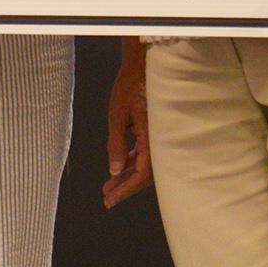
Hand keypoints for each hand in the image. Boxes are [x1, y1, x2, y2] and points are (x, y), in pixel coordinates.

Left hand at [103, 38, 152, 207]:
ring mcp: (158, 137)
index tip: (110, 200)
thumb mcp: (118, 114)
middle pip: (145, 175)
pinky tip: (119, 168)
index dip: (125, 190)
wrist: (143, 66)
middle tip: (107, 199)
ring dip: (127, 177)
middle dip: (125, 188)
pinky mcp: (154, 131)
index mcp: (153, 139)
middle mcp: (160, 141)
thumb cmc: (131, 86)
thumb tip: (114, 171)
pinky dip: (131, 162)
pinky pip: (145, 154)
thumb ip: (116, 144)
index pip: (141, 174)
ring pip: (145, 166)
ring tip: (108, 187)